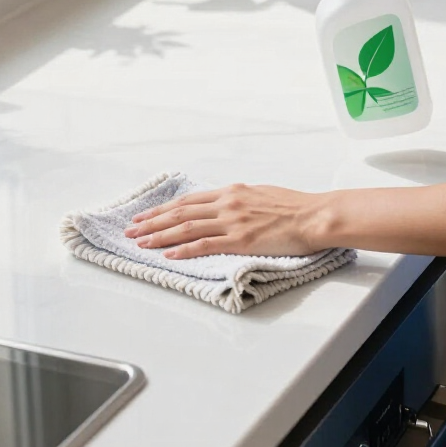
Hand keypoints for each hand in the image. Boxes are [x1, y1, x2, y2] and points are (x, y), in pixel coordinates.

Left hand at [123, 183, 326, 258]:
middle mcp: (227, 203)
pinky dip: (184, 249)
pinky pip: (205, 244)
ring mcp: (233, 221)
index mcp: (232, 192)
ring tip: (141, 243)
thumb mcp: (260, 195)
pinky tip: (168, 254)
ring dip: (160, 236)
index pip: (188, 201)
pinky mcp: (241, 239)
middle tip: (132, 230)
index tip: (145, 215)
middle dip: (152, 222)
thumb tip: (224, 208)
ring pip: (187, 227)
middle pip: (181, 213)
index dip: (163, 209)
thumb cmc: (293, 207)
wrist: (314, 215)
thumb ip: (238, 201)